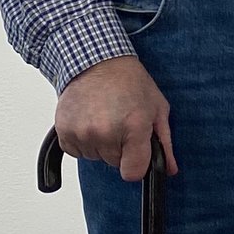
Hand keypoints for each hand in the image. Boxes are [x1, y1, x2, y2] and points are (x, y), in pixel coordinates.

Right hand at [54, 56, 177, 181]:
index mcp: (134, 126)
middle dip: (121, 148)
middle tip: (122, 121)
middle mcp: (106, 132)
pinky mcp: (65, 133)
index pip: (133, 172)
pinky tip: (91, 119)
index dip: (137, 165)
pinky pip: (77, 152)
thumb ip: (163, 142)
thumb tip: (169, 169)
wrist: (97, 61)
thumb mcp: (156, 107)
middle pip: (115, 163)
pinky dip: (84, 141)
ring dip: (102, 143)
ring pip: (96, 157)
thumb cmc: (129, 81)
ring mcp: (83, 133)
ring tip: (106, 116)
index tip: (137, 152)